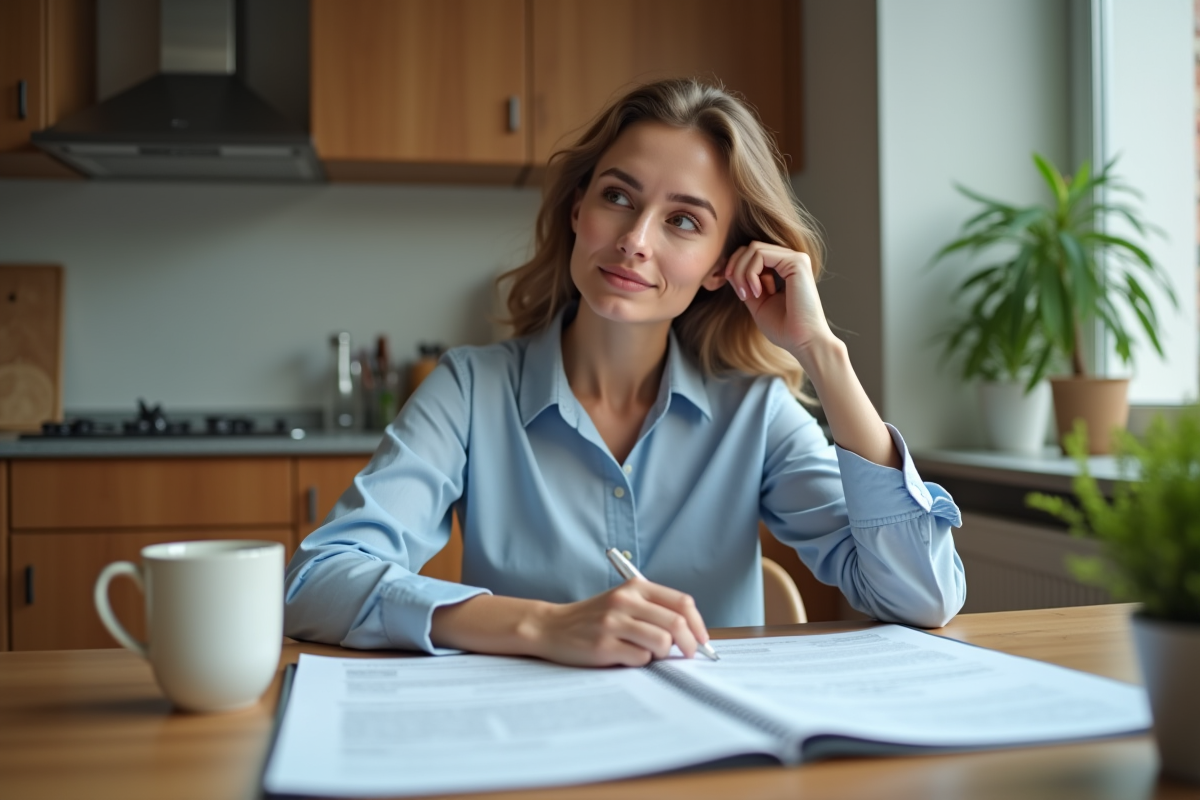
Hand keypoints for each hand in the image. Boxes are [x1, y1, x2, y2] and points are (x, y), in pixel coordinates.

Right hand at [526, 579, 709, 666]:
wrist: (551, 627)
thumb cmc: (594, 618)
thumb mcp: (623, 602)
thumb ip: (654, 610)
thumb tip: (692, 634)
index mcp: (634, 588)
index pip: (681, 602)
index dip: (698, 624)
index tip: (702, 639)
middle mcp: (624, 602)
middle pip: (676, 623)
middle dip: (690, 644)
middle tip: (689, 654)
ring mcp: (613, 624)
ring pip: (662, 642)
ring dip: (662, 654)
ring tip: (649, 653)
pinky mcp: (603, 646)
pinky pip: (640, 659)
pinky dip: (640, 662)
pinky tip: (626, 656)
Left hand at [723, 241, 835, 359]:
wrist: (803, 341)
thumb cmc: (783, 328)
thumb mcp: (757, 303)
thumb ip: (745, 284)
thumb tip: (729, 269)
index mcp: (785, 268)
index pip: (753, 254)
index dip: (736, 268)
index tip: (739, 293)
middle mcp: (792, 260)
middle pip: (750, 248)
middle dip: (736, 269)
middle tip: (741, 294)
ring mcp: (796, 258)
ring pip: (753, 249)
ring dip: (741, 272)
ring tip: (747, 295)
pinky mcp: (796, 261)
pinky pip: (759, 254)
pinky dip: (750, 273)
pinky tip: (758, 292)